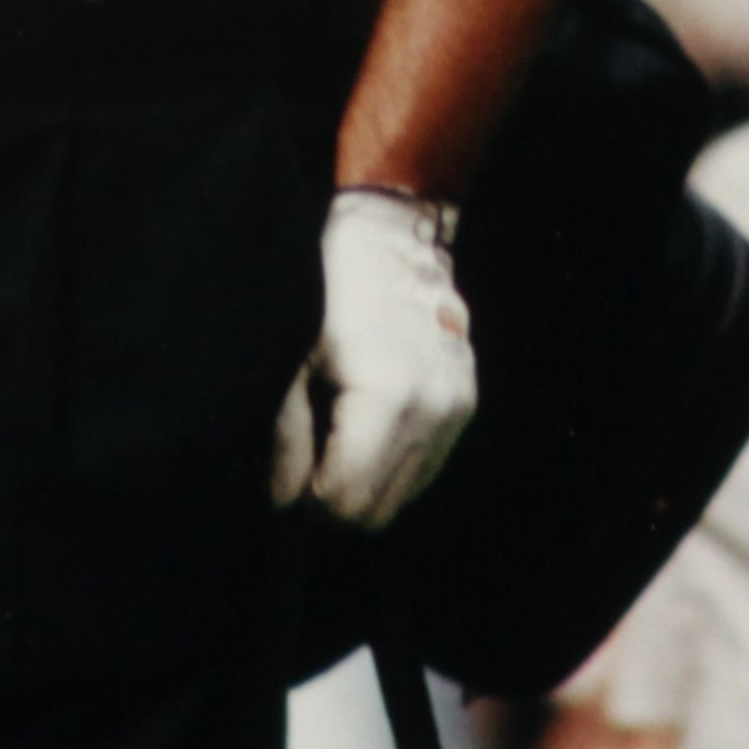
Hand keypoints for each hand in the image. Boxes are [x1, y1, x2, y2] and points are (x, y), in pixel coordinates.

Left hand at [274, 189, 475, 525]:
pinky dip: (393, 463)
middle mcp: (433, 411)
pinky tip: (369, 424)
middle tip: (309, 462)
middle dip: (337, 500)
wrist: (396, 236)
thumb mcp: (295, 358)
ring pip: (405, 495)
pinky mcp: (465, 403)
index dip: (309, 502)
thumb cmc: (333, 288)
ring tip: (339, 435)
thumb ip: (288, 437)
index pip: (347, 502)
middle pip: (379, 512)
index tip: (292, 474)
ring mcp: (456, 408)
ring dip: (367, 482)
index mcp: (387, 399)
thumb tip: (283, 500)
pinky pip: (426, 466)